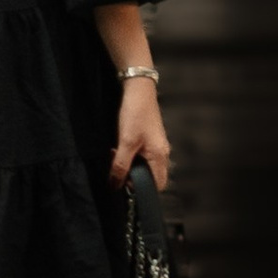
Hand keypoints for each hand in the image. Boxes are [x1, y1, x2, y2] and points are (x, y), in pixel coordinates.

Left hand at [109, 71, 171, 192]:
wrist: (138, 88)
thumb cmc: (136, 113)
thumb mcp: (126, 142)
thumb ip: (121, 166)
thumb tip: (115, 185)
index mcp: (160, 157)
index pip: (157, 185)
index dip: (142, 189)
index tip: (125, 183)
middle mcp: (162, 153)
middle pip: (151, 176)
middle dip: (133, 176)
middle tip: (118, 168)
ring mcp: (157, 145)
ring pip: (145, 165)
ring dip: (130, 164)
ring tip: (117, 154)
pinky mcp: (150, 138)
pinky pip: (142, 154)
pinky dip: (131, 155)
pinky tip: (120, 147)